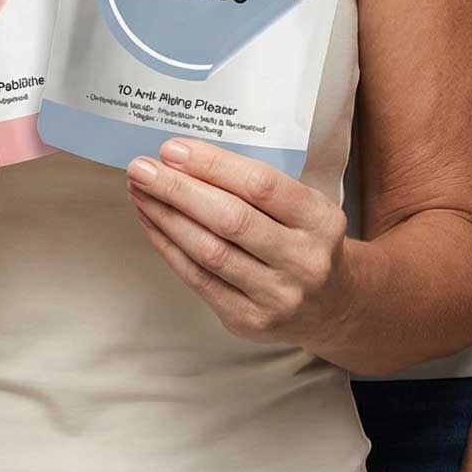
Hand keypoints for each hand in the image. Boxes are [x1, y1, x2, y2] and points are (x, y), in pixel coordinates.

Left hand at [125, 134, 349, 345]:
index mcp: (320, 220)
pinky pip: (199, 280)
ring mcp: (276, 297)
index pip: (261, 186)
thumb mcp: (304, 206)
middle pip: (230, 220)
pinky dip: (170, 248)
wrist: (332, 306)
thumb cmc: (306, 240)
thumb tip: (185, 158)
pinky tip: (152, 224)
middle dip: (178, 190)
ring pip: (209, 252)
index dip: (212, 165)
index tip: (172, 149)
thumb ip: (257, 186)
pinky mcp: (248, 322)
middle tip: (141, 169)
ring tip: (139, 192)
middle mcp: (302, 261)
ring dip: (166, 218)